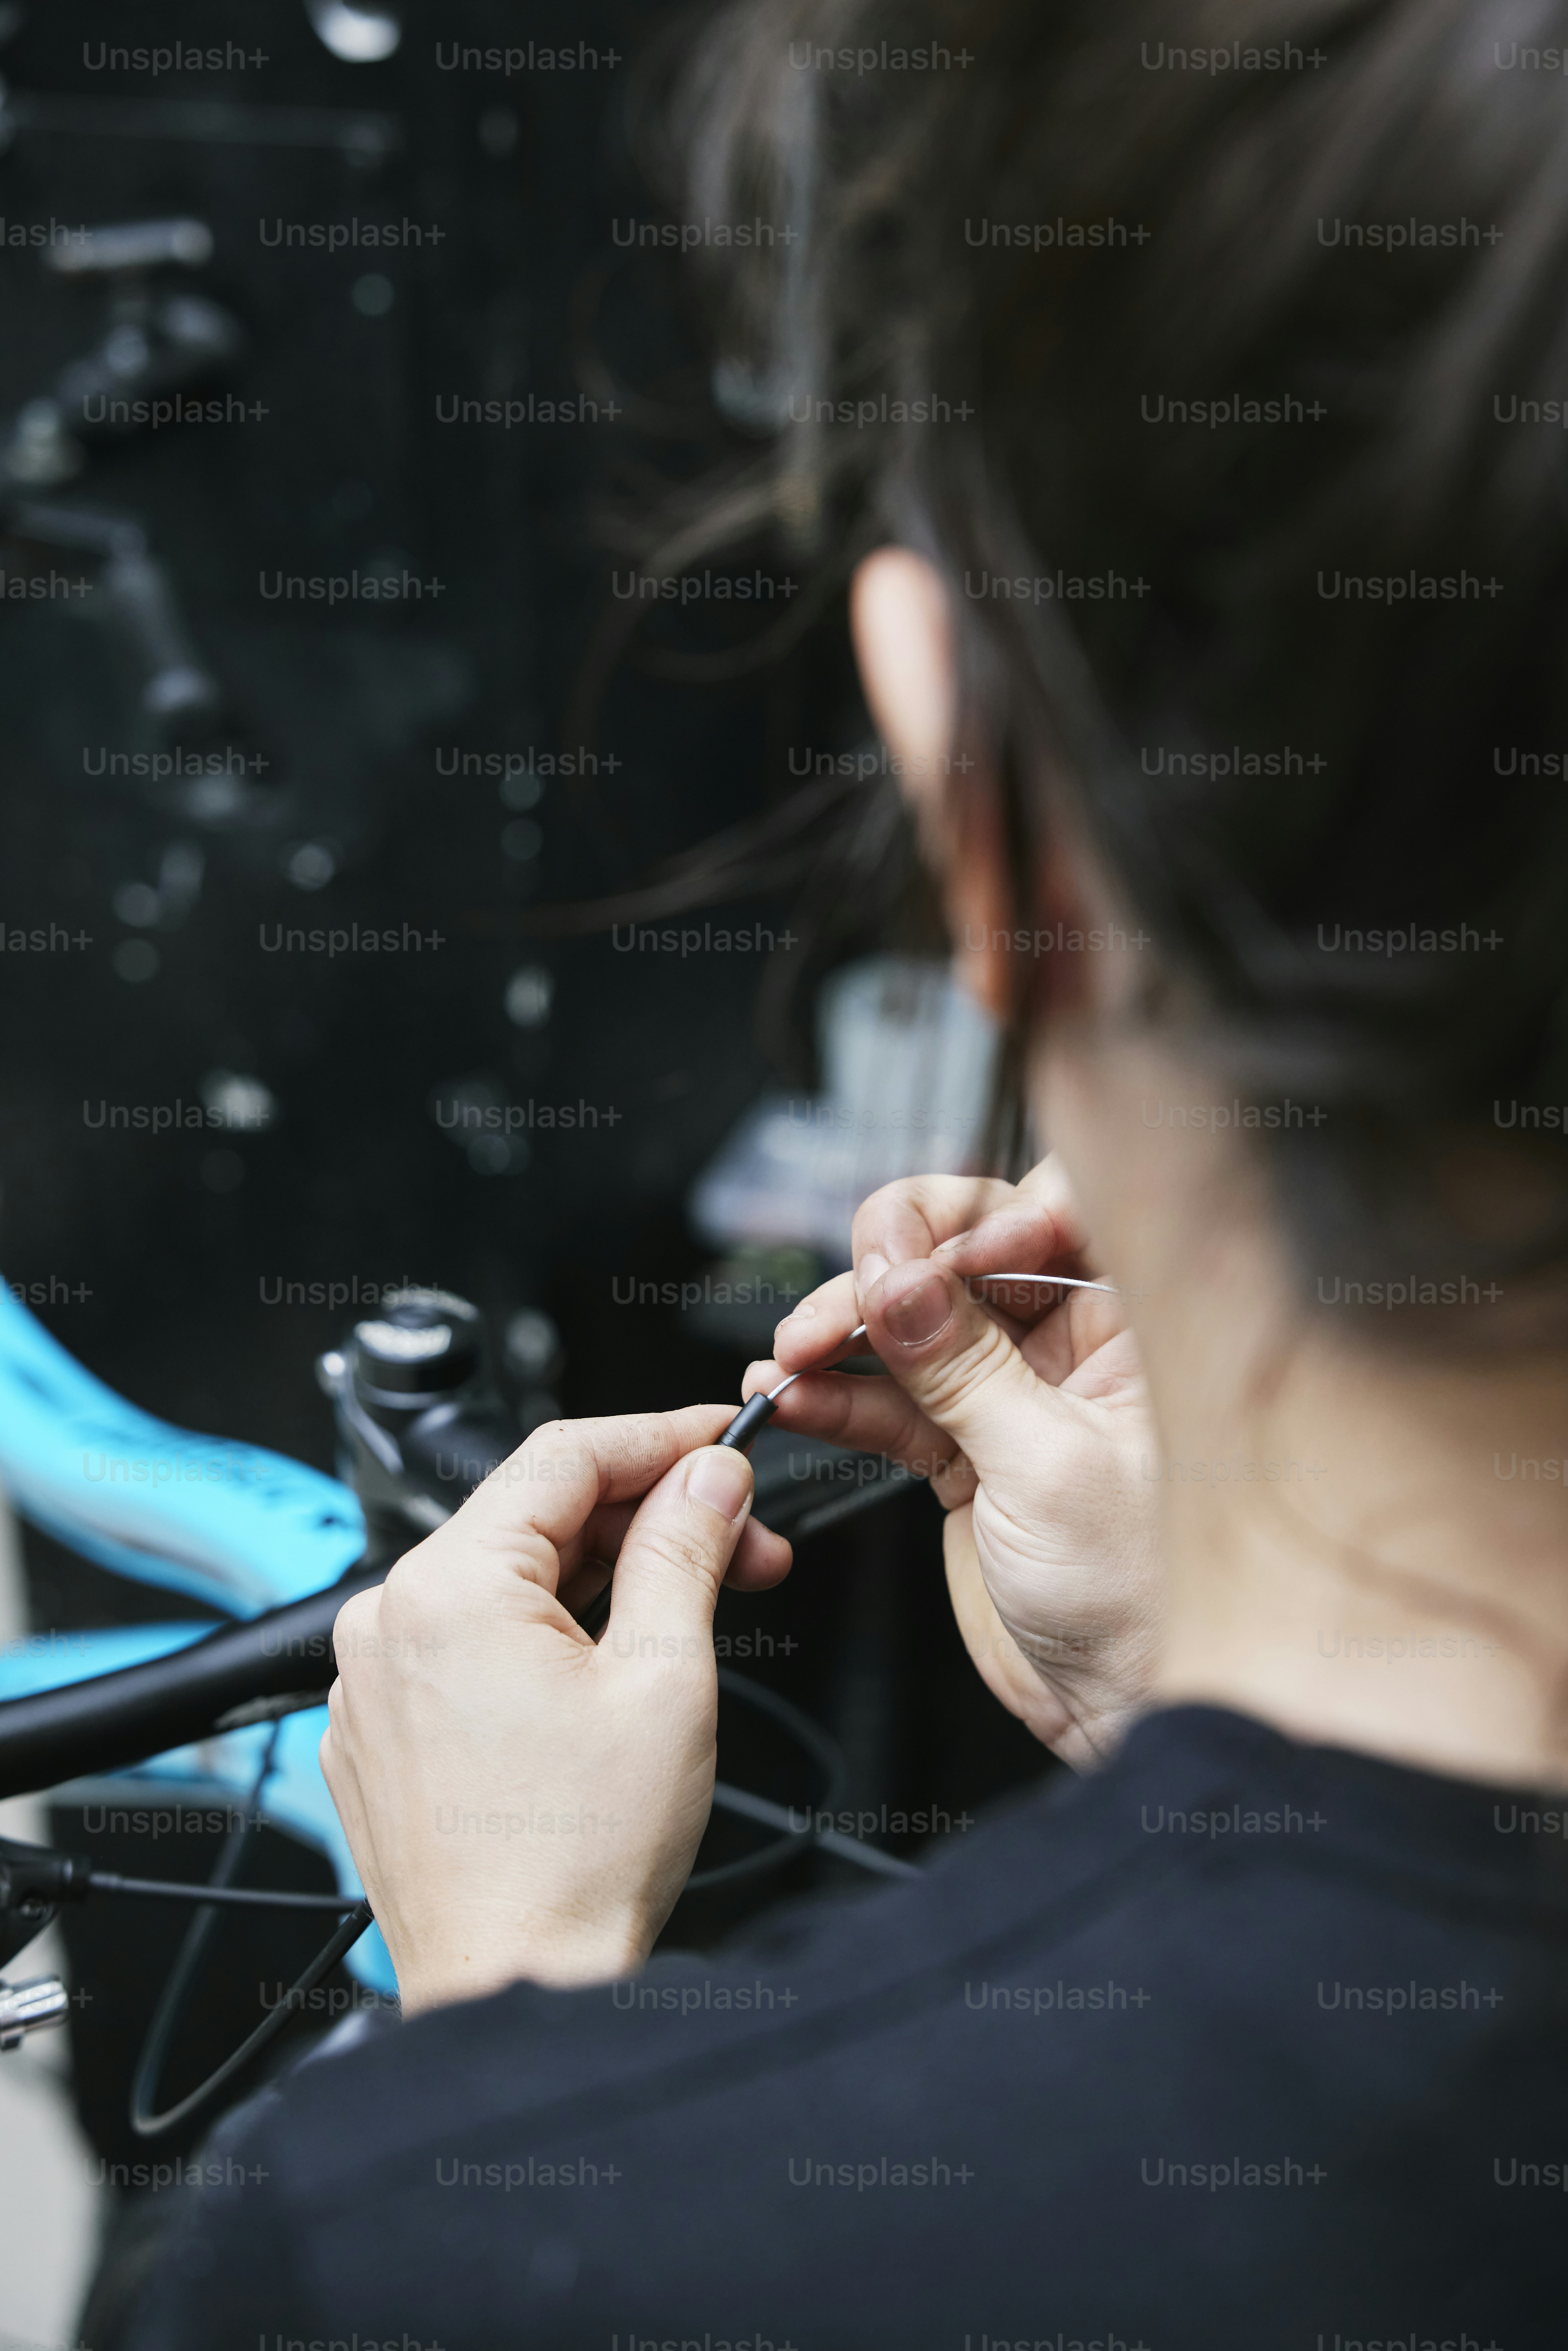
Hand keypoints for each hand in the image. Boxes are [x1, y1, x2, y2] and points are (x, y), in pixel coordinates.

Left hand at [319, 1408, 789, 2011]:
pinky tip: (616, 1663)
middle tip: (746, 1542)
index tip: (725, 1437)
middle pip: (535, 1517)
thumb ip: (685, 1549)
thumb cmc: (579, 1861)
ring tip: (696, 1605)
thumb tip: (709, 1475)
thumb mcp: (665, 1675)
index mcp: (446, 1589)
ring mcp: (373, 1681)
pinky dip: (546, 1635)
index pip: (565, 1456)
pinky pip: (470, 1644)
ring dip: (605, 1578)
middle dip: (650, 1518)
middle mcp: (386, 1622)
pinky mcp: (382, 1732)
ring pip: (507, 1581)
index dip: (662, 1436)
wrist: (514, 1988)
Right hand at [745, 1156, 1159, 1766]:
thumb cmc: (1143, 1601)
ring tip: (787, 1357)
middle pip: (964, 1255)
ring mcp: (1017, 1395)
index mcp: (1134, 1324)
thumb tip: (898, 1283)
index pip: (1053, 1210)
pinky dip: (836, 1397)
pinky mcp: (968, 1450)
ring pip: (914, 1326)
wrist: (1126, 1709)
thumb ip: (964, 1370)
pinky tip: (790, 1397)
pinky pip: (891, 1401)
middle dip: (886, 1269)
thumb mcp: (1048, 1469)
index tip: (925, 1259)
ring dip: (841, 1333)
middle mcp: (1078, 1344)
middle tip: (837, 1303)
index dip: (980, 1216)